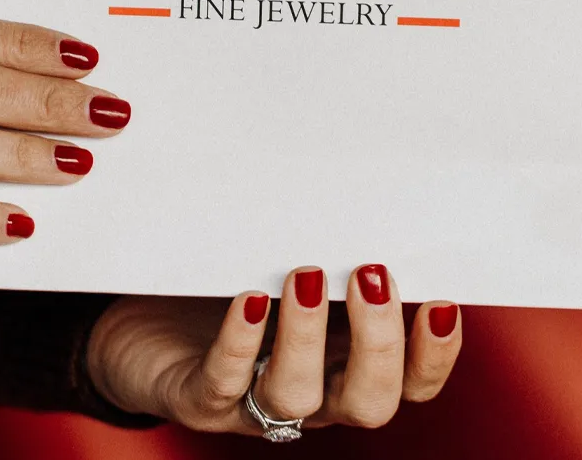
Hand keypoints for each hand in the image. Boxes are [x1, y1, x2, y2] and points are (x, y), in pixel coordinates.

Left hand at [86, 265, 459, 432]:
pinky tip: (248, 301)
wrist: (140, 330)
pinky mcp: (197, 397)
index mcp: (344, 365)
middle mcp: (311, 393)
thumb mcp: (285, 265)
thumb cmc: (229, 288)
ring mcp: (253, 402)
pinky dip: (240, 343)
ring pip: (297, 396)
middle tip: (372, 275)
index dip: (433, 354)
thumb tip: (368, 179)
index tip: (441, 299)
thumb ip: (329, 244)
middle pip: (368, 401)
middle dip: (379, 344)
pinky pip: (222, 383)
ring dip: (307, 338)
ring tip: (305, 275)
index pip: (410, 382)